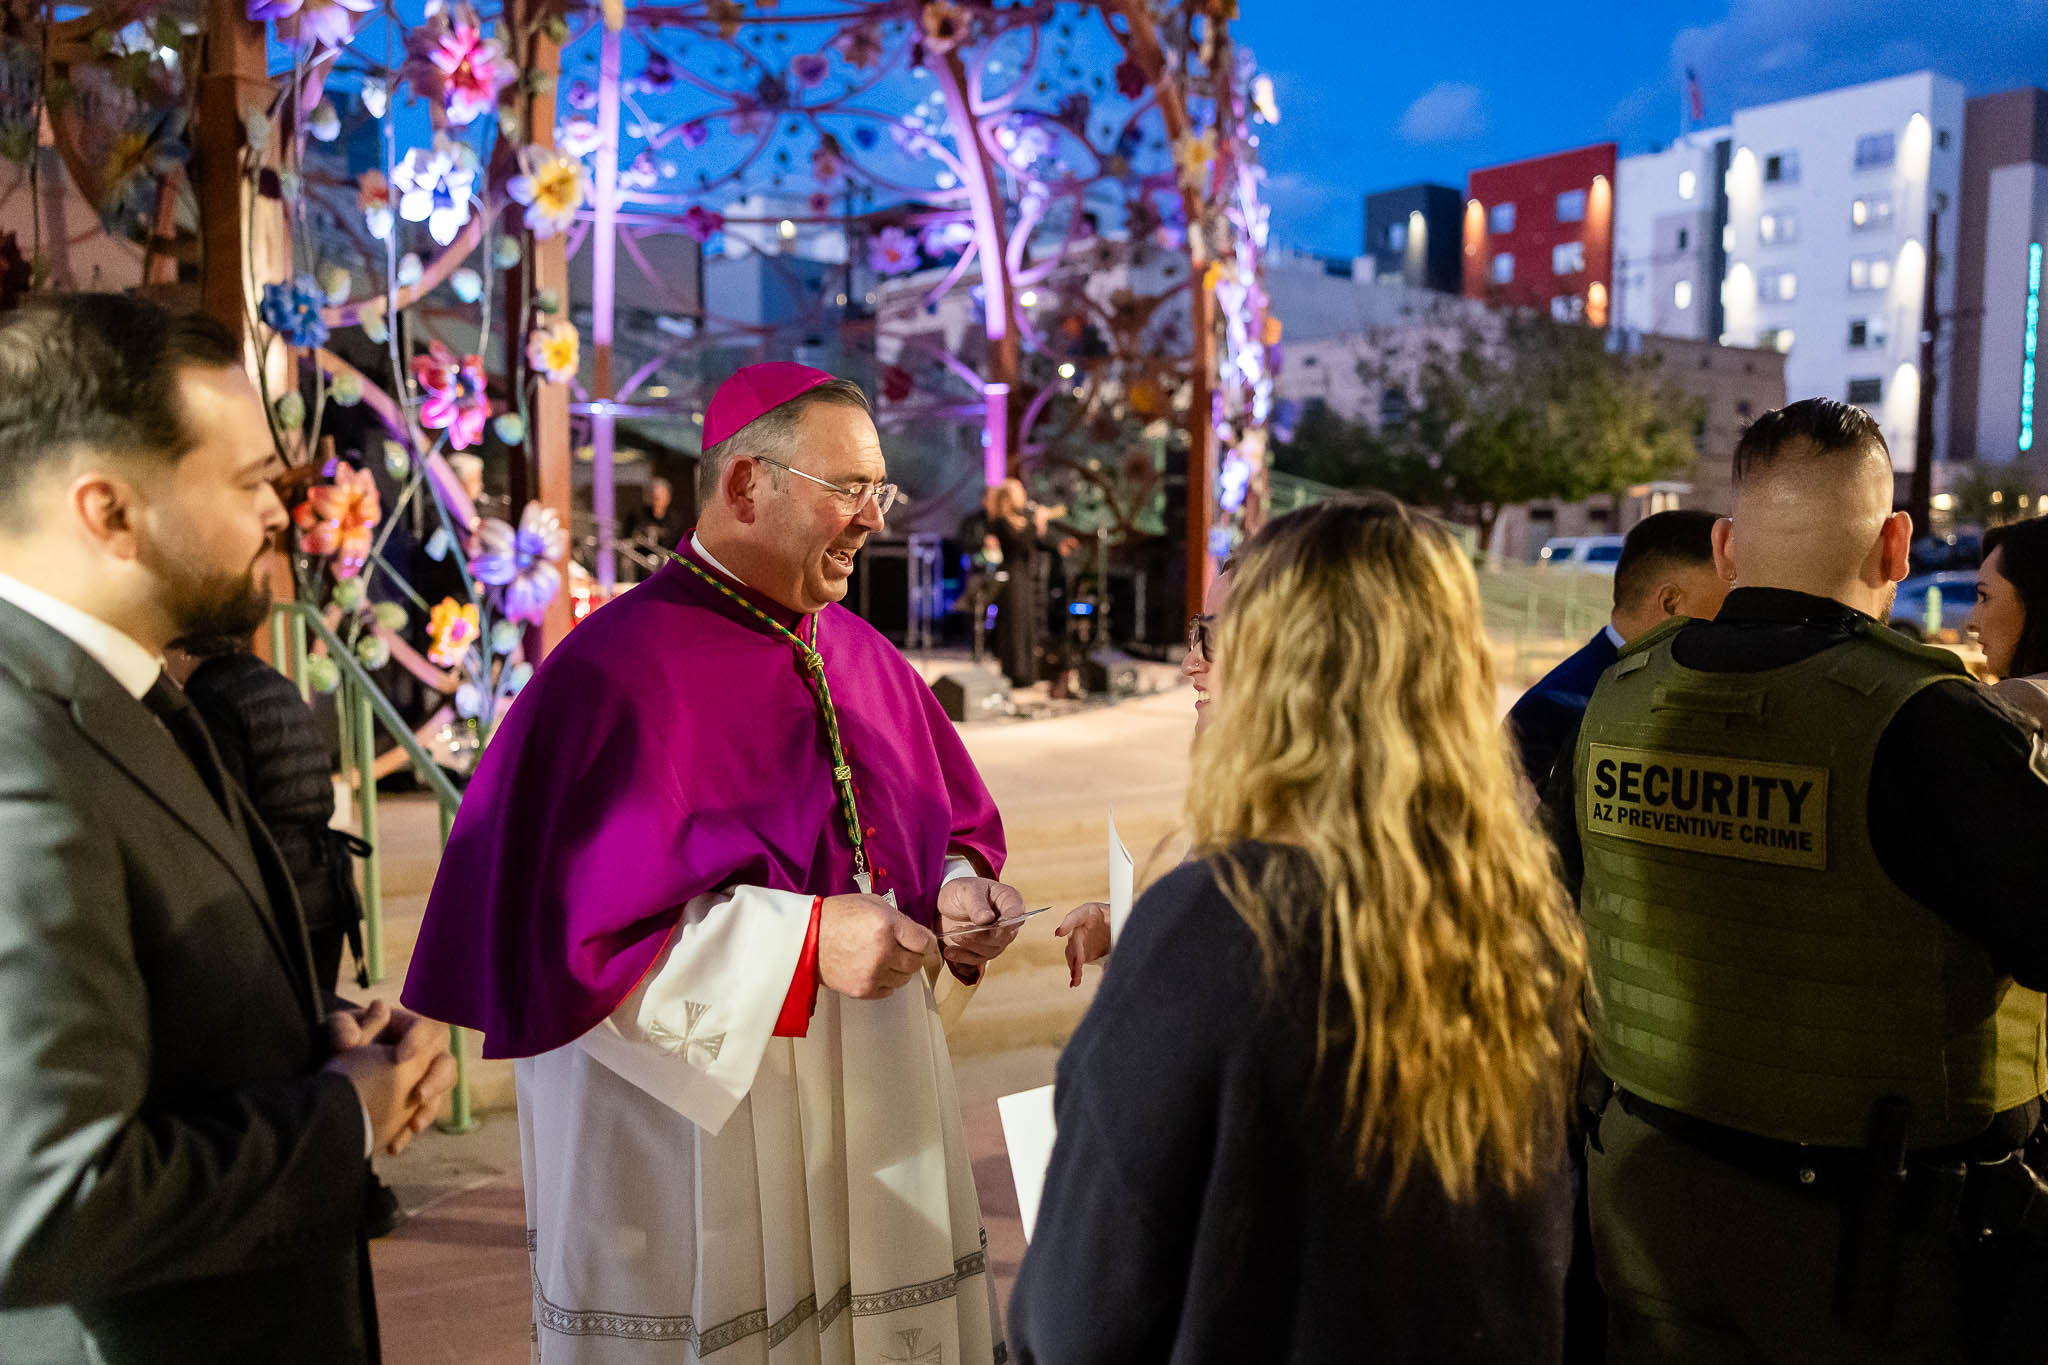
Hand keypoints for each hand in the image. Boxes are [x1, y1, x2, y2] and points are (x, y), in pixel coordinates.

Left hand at [323, 1005, 455, 1152]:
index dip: (420, 1041)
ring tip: (414, 1125)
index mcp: (413, 1027)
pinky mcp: (414, 1105)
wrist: (341, 1061)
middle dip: (436, 1080)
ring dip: (429, 1110)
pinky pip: (419, 1118)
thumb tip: (351, 1040)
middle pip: (446, 1063)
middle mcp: (428, 1053)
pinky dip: (406, 1134)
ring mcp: (424, 1079)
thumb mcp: (340, 1026)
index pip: (430, 1027)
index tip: (401, 1056)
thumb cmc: (345, 1035)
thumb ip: (343, 1028)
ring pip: (438, 1096)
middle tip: (418, 1095)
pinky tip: (393, 1147)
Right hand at [819, 893, 937, 999]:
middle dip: (914, 955)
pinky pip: (889, 990)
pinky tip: (875, 969)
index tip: (924, 943)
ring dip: (900, 969)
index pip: (924, 941)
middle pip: (916, 962)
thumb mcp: (871, 903)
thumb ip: (897, 918)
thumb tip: (916, 934)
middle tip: (904, 950)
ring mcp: (873, 973)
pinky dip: (886, 981)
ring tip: (885, 958)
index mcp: (886, 925)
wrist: (806, 938)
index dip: (927, 942)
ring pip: (904, 978)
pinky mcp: (863, 989)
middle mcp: (883, 951)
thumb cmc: (836, 916)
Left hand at [936, 877, 1024, 968]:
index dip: (1008, 924)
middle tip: (960, 930)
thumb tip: (988, 919)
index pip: (1016, 915)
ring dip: (970, 945)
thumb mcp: (967, 891)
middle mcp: (1008, 923)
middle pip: (1003, 937)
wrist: (949, 904)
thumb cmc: (963, 891)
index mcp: (1010, 901)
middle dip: (981, 936)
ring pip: (990, 950)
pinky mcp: (984, 950)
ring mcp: (998, 938)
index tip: (995, 930)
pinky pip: (977, 958)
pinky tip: (949, 952)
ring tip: (953, 935)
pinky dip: (962, 957)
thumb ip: (977, 904)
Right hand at [1053, 902, 1111, 987]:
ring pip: (1073, 952)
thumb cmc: (1119, 917)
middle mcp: (1081, 925)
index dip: (1067, 924)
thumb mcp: (1122, 922)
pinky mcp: (1081, 951)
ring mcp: (1079, 939)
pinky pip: (1075, 962)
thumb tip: (1113, 961)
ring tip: (1076, 977)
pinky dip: (1076, 972)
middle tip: (1078, 963)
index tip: (1060, 933)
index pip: (1077, 916)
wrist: (1118, 922)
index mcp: (1091, 912)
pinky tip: (1075, 982)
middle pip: (1075, 939)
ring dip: (1074, 965)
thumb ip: (1119, 935)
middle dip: (1075, 952)